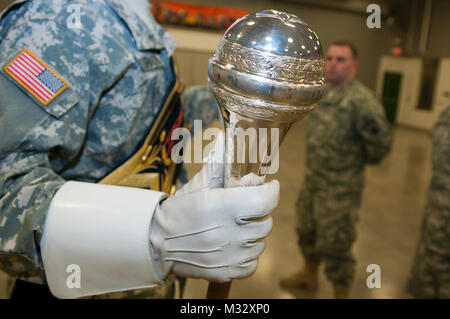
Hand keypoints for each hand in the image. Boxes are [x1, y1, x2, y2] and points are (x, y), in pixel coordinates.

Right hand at [149, 132, 279, 282]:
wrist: (157, 242)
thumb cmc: (180, 210)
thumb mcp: (199, 184)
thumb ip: (220, 165)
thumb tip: (227, 138)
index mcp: (223, 207)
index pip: (265, 200)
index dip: (271, 191)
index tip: (269, 186)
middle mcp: (229, 233)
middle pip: (265, 221)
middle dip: (258, 211)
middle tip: (243, 207)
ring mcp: (229, 256)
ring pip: (260, 242)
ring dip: (252, 233)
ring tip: (234, 227)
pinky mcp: (226, 272)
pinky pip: (252, 263)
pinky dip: (247, 254)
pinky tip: (233, 244)